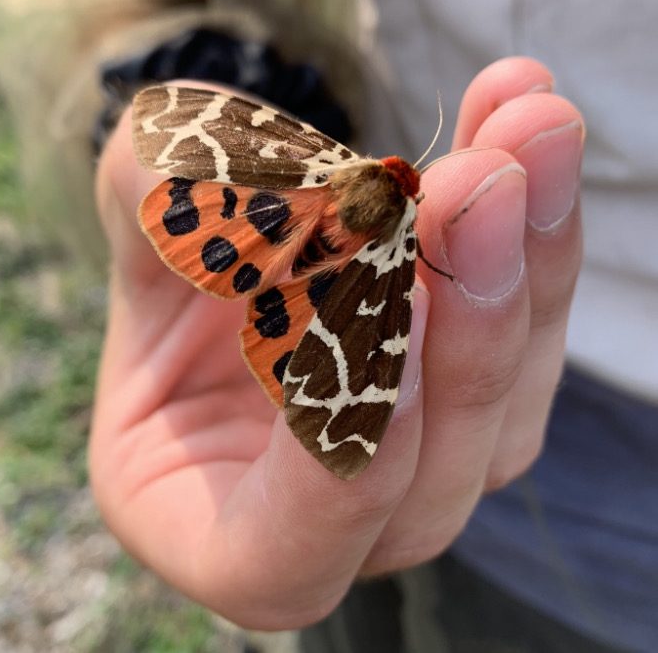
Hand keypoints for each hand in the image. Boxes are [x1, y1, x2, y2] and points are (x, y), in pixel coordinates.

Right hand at [90, 57, 582, 628]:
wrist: (232, 247)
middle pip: (428, 474)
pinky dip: (536, 234)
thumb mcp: (139, 234)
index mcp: (207, 527)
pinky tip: (520, 119)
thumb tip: (246, 179)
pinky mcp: (478, 397)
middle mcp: (331, 525)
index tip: (383, 313)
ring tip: (527, 130)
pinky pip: (530, 335)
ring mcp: (418, 468)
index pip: (280, 556)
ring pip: (506, 407)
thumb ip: (153, 206)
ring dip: (528, 265)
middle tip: (480, 183)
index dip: (338, 460)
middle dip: (466, 323)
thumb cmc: (166, 269)